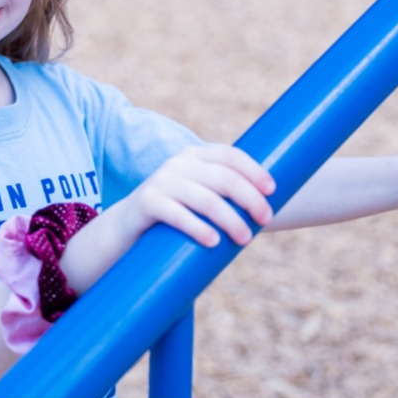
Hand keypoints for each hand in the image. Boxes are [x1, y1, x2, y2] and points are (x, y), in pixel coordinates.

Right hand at [118, 144, 274, 247]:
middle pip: (223, 178)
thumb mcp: (198, 196)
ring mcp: (161, 182)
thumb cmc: (175, 215)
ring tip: (245, 238)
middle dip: (249, 198)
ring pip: (205, 198)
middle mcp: (178, 164)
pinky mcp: (147, 203)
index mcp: (195, 156)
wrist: (125, 228)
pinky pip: (177, 214)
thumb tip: (267, 208)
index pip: (230, 155)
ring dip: (231, 219)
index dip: (254, 170)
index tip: (272, 191)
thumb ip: (222, 194)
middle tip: (265, 220)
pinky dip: (198, 228)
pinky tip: (213, 242)